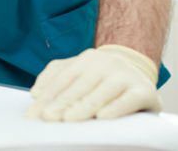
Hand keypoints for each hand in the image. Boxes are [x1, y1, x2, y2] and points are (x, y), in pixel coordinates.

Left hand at [26, 45, 160, 121]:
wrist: (140, 74)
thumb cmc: (102, 79)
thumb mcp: (78, 73)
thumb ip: (55, 78)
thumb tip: (36, 93)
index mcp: (86, 59)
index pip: (63, 79)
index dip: (47, 97)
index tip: (34, 114)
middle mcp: (106, 64)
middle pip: (80, 85)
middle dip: (62, 102)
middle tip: (48, 117)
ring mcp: (125, 75)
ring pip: (102, 92)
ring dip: (84, 106)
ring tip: (69, 119)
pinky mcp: (144, 90)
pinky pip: (128, 100)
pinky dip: (115, 108)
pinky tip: (102, 117)